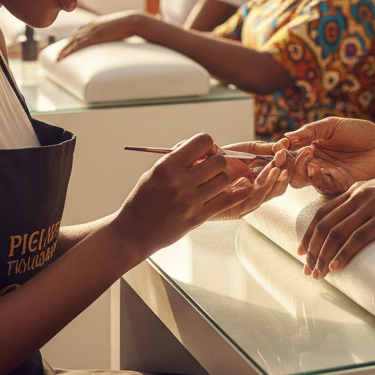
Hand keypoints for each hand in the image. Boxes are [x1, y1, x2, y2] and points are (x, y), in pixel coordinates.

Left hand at [58, 11, 144, 58]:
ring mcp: (91, 31)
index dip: (73, 39)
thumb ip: (113, 32)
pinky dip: (68, 51)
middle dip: (65, 45)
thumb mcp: (118, 28)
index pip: (80, 31)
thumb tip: (117, 38)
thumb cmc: (129, 25)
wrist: (131, 21)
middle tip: (59, 54)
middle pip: (73, 36)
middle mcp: (90, 25)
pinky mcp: (93, 37)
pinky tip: (63, 57)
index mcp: (96, 23)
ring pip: (72, 41)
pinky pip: (76, 45)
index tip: (68, 45)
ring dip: (64, 50)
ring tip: (58, 58)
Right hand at [115, 133, 246, 259]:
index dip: (208, 145)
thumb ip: (177, 159)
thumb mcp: (154, 172)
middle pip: (218, 160)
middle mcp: (180, 182)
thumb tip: (202, 147)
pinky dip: (238, 193)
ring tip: (212, 184)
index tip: (205, 153)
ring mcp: (190, 201)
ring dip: (221, 179)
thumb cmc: (143, 200)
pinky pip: (227, 201)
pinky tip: (242, 189)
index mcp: (167, 166)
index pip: (202, 141)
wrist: (133, 233)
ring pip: (224, 179)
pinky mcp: (198, 217)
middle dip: (217, 161)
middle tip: (211, 168)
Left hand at [208, 145, 296, 220]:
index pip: (281, 170)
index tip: (289, 147)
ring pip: (272, 192)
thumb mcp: (242, 151)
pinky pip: (257, 199)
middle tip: (285, 156)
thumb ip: (262, 148)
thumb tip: (283, 144)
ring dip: (277, 178)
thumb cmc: (215, 160)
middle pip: (281, 182)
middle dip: (286, 169)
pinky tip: (267, 174)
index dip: (288, 160)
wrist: (191, 171)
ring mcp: (250, 199)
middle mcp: (258, 188)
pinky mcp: (240, 209)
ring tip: (278, 166)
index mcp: (260, 175)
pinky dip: (265, 187)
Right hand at [278, 118, 374, 195]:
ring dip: (298, 168)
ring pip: (300, 179)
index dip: (281, 151)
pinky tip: (314, 167)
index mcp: (311, 147)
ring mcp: (324, 175)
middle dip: (284, 163)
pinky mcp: (336, 186)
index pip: (289, 152)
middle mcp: (314, 163)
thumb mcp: (331, 126)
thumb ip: (309, 131)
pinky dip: (313, 178)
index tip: (279, 145)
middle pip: (289, 168)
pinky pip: (319, 185)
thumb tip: (285, 137)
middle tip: (285, 154)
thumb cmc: (359, 133)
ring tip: (307, 154)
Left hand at [299, 163, 374, 278]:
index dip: (309, 233)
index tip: (302, 251)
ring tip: (318, 274)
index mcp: (356, 188)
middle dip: (312, 250)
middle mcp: (359, 195)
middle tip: (307, 270)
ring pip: (337, 232)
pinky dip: (343, 254)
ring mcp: (371, 205)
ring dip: (323, 256)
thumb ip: (368, 203)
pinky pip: (358, 237)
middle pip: (325, 224)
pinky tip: (336, 267)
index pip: (322, 212)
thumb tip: (357, 223)